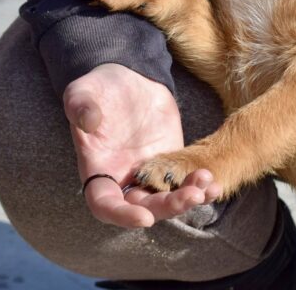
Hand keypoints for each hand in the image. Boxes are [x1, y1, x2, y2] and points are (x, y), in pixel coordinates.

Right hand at [63, 63, 221, 227]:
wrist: (129, 77)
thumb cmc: (99, 88)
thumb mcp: (83, 92)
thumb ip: (80, 106)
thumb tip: (87, 120)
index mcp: (99, 171)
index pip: (106, 205)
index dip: (123, 215)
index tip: (144, 218)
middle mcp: (124, 180)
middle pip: (145, 208)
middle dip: (168, 207)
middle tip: (192, 196)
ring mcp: (151, 173)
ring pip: (169, 199)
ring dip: (189, 198)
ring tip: (209, 186)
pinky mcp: (172, 162)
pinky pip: (185, 181)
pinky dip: (201, 186)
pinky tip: (215, 182)